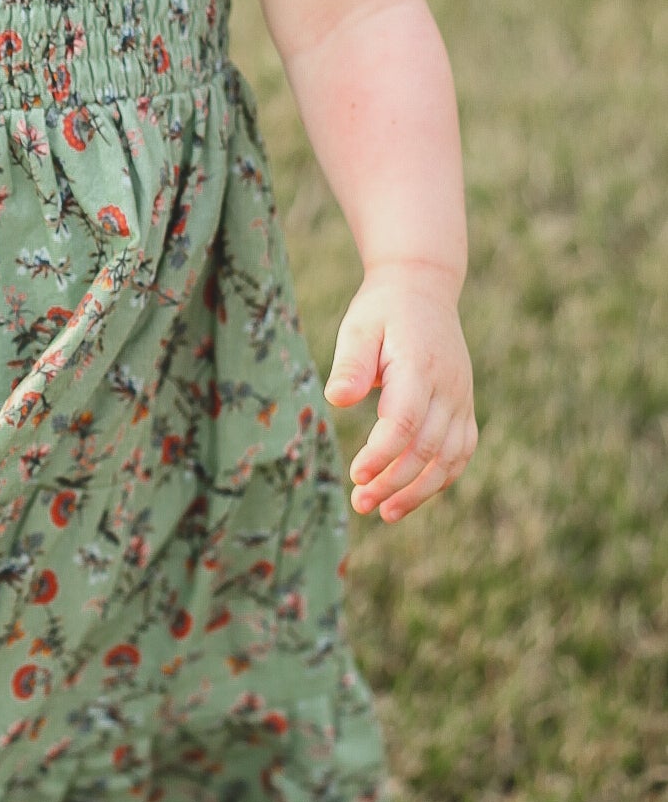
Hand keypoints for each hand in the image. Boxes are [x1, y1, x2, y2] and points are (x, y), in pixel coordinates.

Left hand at [323, 261, 476, 522]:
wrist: (422, 288)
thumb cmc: (382, 310)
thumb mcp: (359, 326)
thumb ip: (351, 363)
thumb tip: (338, 400)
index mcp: (419, 366)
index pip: (405, 421)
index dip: (382, 453)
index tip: (355, 474)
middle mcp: (448, 386)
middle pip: (427, 447)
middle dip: (394, 482)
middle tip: (360, 503)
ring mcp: (461, 398)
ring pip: (450, 457)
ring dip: (419, 490)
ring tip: (384, 512)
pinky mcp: (464, 406)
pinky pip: (461, 451)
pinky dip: (441, 478)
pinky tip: (411, 497)